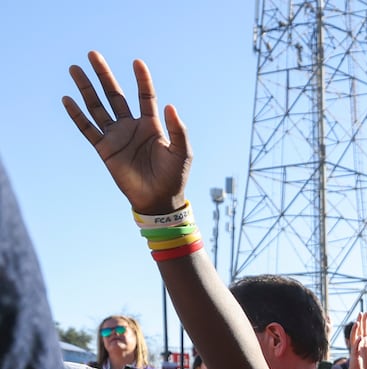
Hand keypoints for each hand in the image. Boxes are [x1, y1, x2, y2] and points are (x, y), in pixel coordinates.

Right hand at [64, 53, 190, 214]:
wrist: (158, 199)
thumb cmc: (174, 176)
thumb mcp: (181, 151)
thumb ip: (178, 129)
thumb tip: (170, 105)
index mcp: (151, 124)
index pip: (145, 96)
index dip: (142, 79)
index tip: (137, 62)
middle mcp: (131, 126)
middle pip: (114, 94)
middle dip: (104, 75)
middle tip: (93, 54)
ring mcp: (116, 136)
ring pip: (97, 107)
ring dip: (86, 88)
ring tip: (76, 69)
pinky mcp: (104, 149)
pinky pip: (87, 128)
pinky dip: (77, 115)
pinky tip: (67, 99)